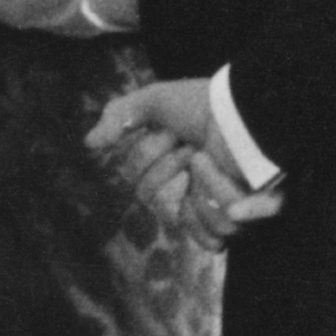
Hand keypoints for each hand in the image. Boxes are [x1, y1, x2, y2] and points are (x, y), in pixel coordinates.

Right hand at [92, 78, 280, 237]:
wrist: (245, 115)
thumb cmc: (206, 104)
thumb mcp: (156, 101)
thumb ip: (119, 117)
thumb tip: (89, 144)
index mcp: (174, 163)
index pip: (140, 182)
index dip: (147, 157)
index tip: (171, 134)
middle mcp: (194, 185)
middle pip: (154, 201)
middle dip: (168, 169)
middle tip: (190, 149)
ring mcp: (217, 202)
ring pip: (186, 220)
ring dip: (194, 184)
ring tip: (210, 162)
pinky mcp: (240, 215)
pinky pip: (215, 235)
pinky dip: (218, 209)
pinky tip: (230, 187)